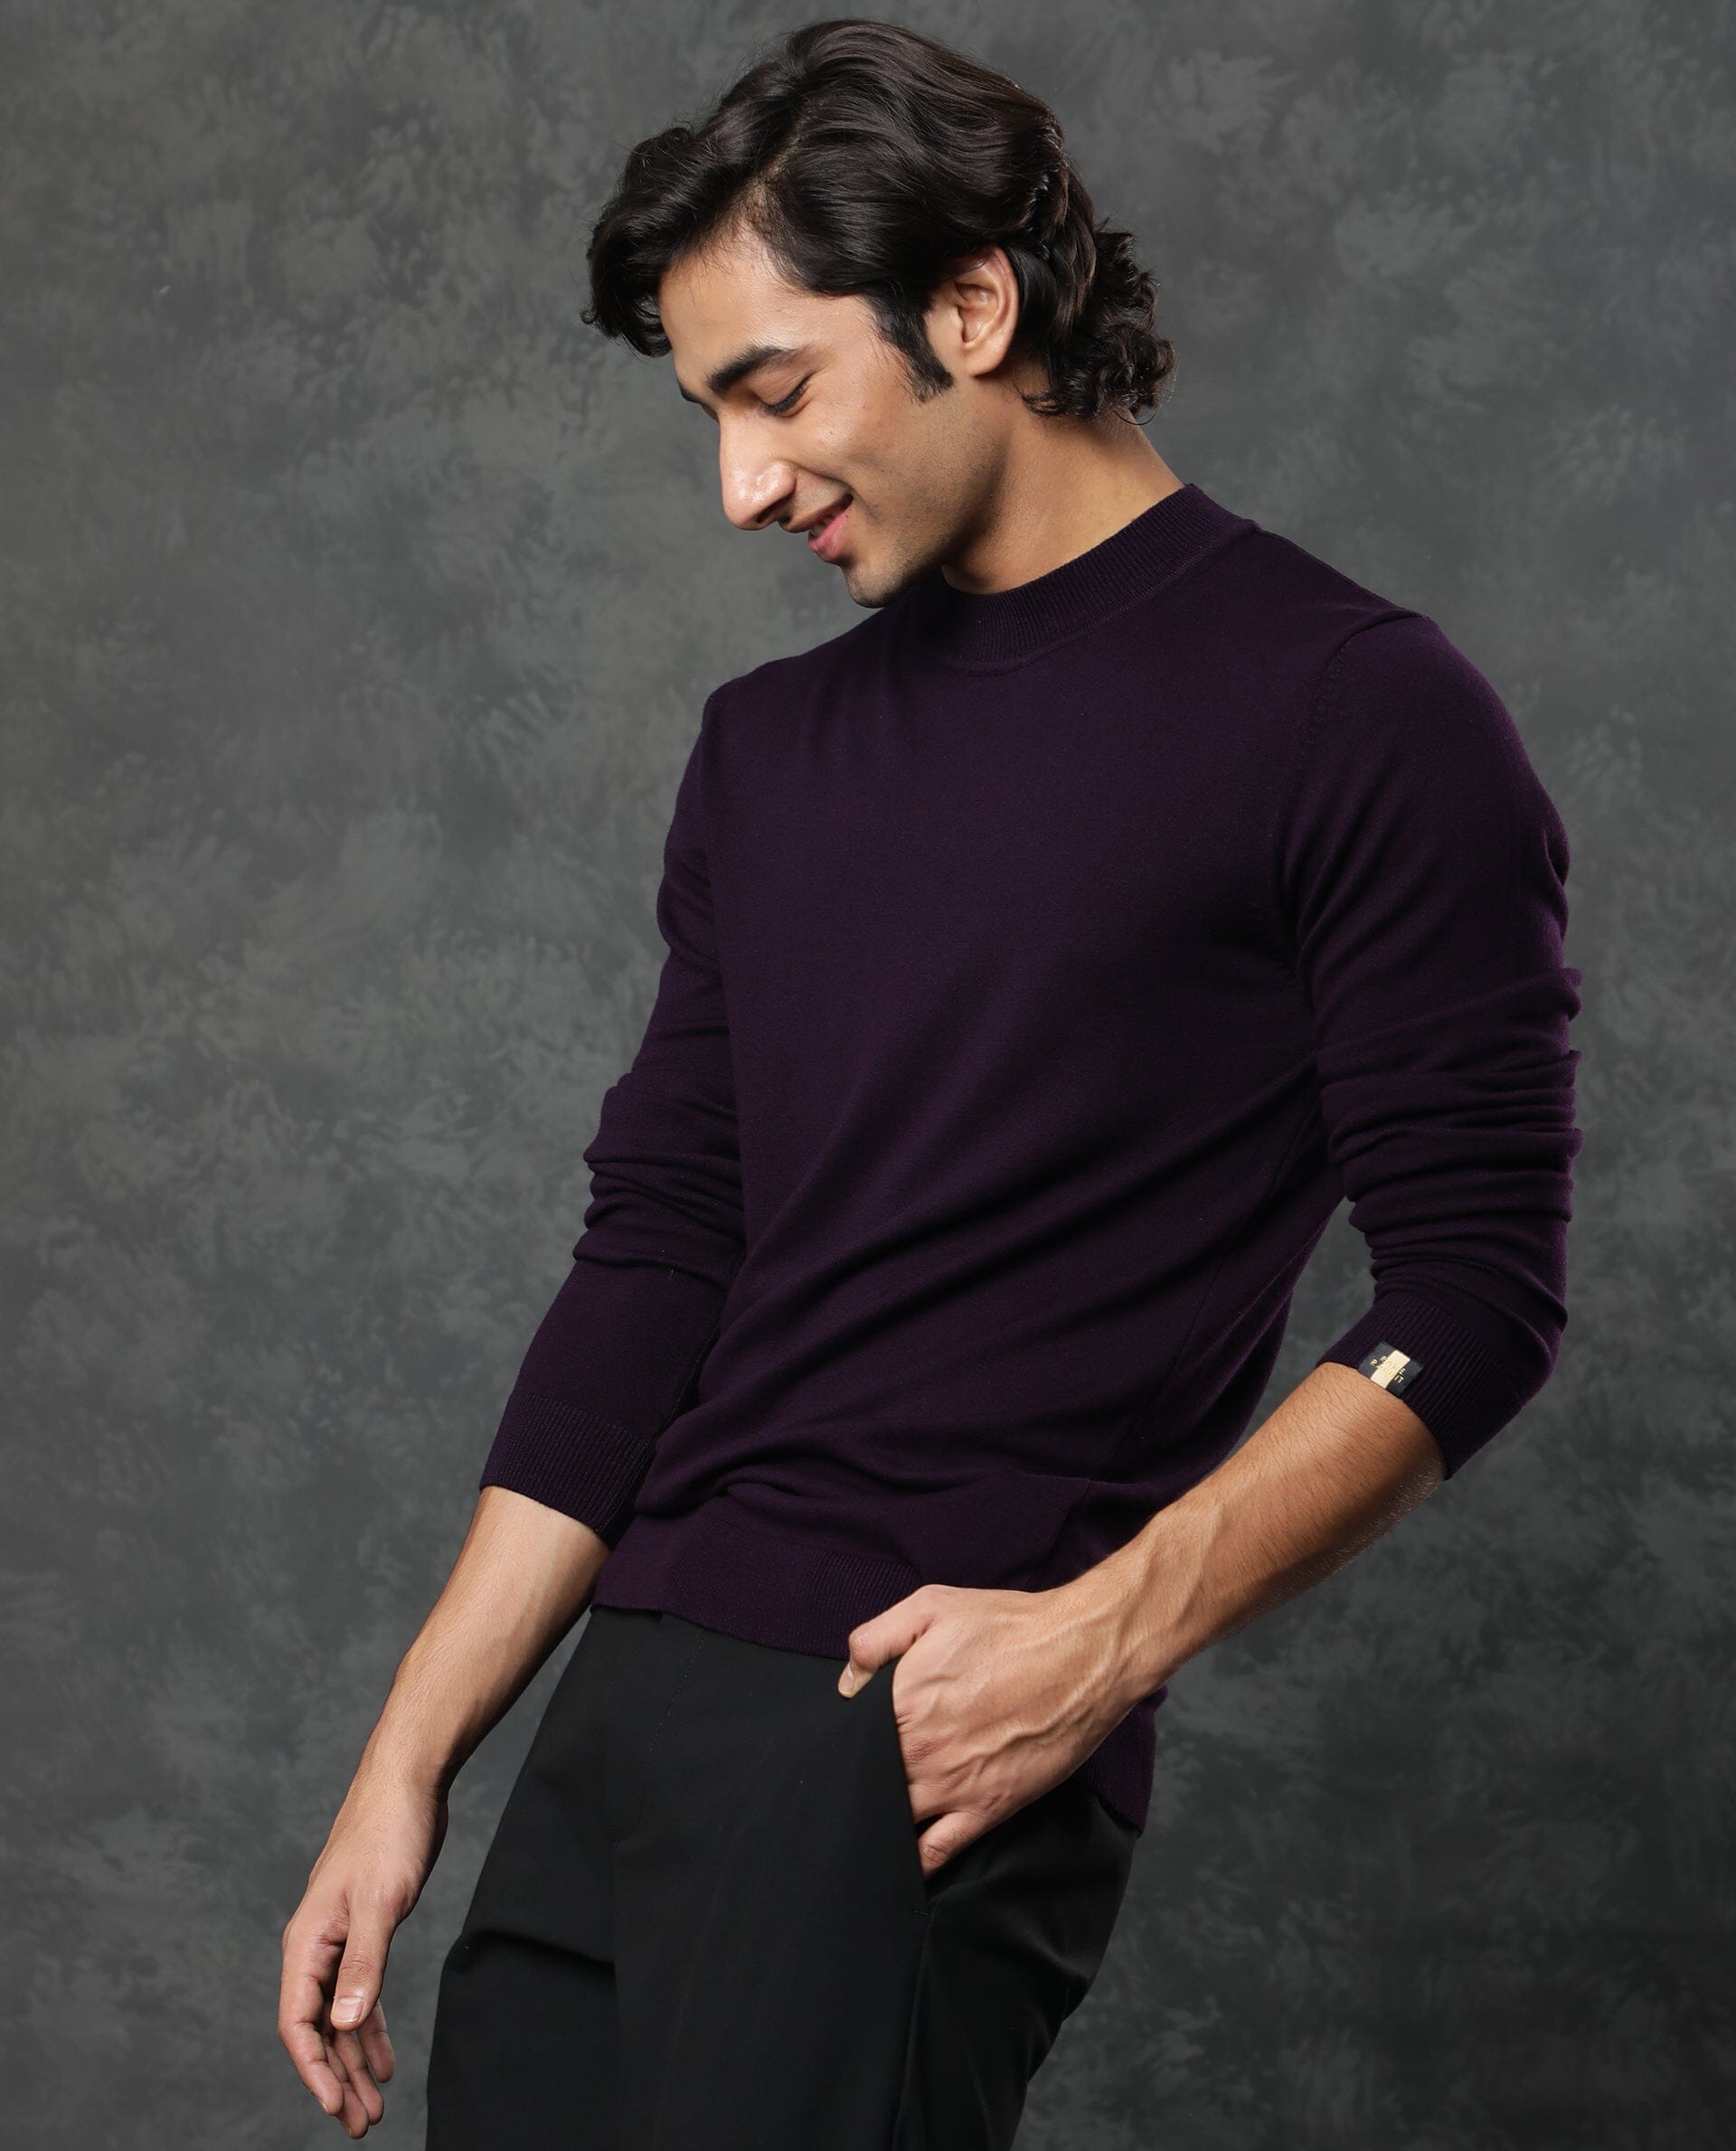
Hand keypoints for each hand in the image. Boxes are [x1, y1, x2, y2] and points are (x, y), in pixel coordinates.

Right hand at [278, 1767, 446, 2136]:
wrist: (408, 1783)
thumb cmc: (387, 1833)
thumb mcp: (378, 1902)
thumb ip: (361, 1964)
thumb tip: (343, 2023)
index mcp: (306, 1944)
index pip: (297, 2023)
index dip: (313, 2070)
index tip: (335, 2108)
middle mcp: (315, 1949)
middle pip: (319, 2030)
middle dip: (337, 2080)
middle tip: (361, 2124)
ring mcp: (340, 1942)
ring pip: (341, 2018)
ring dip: (355, 2062)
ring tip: (374, 2106)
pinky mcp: (367, 1933)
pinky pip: (361, 1995)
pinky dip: (372, 2029)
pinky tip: (385, 2060)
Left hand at [838, 1579, 1145, 1877]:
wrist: (1081, 1656)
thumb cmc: (1010, 1627)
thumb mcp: (932, 1606)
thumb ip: (876, 1639)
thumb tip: (847, 1682)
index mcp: (902, 1700)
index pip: (849, 1737)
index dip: (842, 1740)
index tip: (840, 1742)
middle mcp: (921, 1749)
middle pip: (867, 1780)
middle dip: (856, 1781)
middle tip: (846, 1782)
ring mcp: (953, 1785)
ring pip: (894, 1818)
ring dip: (877, 1819)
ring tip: (866, 1820)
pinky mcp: (987, 1809)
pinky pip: (936, 1852)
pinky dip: (914, 1864)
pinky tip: (900, 1862)